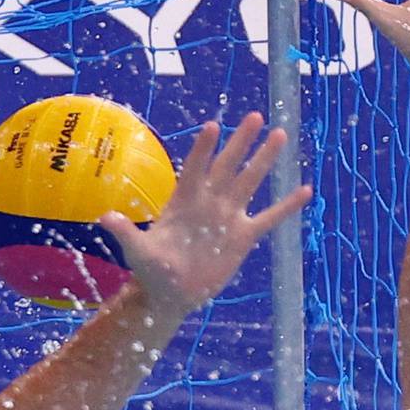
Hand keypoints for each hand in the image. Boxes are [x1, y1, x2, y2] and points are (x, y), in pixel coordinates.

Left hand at [100, 114, 308, 322]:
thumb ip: (125, 232)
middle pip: (227, 166)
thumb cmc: (151, 270)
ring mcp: (228, 217)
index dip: (202, 149)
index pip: (194, 168)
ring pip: (250, 182)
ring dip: (264, 160)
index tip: (212, 126)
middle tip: (254, 116)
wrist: (171, 293)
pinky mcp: (243, 237)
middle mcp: (208, 203)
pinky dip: (286, 206)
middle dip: (240, 142)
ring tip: (280, 134)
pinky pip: (269, 218)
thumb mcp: (136, 251)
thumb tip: (104, 217)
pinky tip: (305, 189)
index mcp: (183, 202)